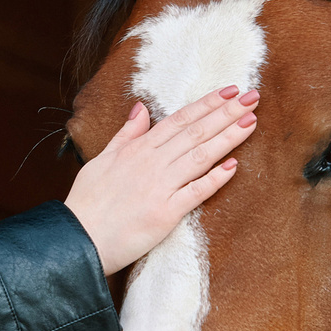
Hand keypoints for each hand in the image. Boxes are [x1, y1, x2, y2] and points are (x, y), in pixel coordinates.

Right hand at [64, 87, 259, 275]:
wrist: (77, 239)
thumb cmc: (87, 202)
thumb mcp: (102, 159)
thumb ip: (126, 134)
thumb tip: (141, 108)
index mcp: (137, 149)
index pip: (179, 120)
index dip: (207, 104)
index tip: (230, 90)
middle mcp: (151, 163)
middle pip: (196, 132)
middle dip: (226, 113)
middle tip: (253, 97)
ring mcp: (160, 187)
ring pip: (200, 156)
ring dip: (228, 137)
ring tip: (251, 121)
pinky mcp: (165, 213)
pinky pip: (196, 192)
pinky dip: (215, 179)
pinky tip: (234, 166)